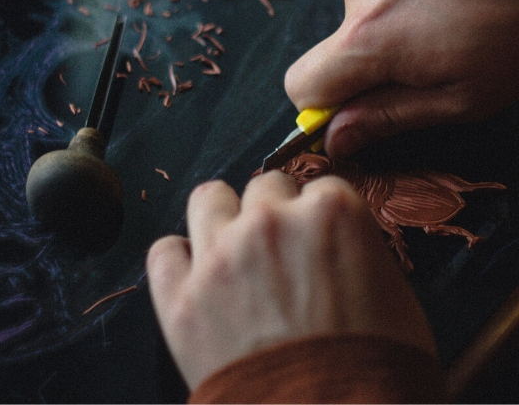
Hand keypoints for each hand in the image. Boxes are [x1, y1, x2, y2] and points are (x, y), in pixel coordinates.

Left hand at [146, 171, 435, 389]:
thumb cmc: (378, 372)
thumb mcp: (395, 297)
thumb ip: (357, 249)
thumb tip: (334, 240)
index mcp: (330, 213)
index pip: (321, 186)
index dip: (321, 214)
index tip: (318, 238)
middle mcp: (270, 221)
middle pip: (265, 186)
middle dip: (276, 211)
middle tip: (281, 249)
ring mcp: (220, 257)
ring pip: (208, 198)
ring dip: (223, 217)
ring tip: (233, 248)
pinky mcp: (180, 299)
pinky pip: (163, 252)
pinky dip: (178, 262)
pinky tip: (194, 278)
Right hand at [285, 0, 518, 157]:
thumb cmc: (517, 29)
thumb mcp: (462, 96)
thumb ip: (388, 117)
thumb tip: (335, 139)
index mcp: (369, 38)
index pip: (301, 84)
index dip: (322, 106)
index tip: (357, 110)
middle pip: (332, 50)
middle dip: (365, 66)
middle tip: (424, 64)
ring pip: (358, 18)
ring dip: (388, 29)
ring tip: (445, 22)